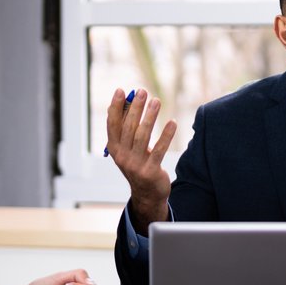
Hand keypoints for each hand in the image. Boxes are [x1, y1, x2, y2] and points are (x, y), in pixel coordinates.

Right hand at [105, 87, 175, 226]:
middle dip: (135, 108)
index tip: (121, 90)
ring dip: (150, 117)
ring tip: (156, 101)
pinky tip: (172, 122)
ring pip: (143, 136)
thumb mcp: (128, 149)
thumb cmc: (138, 165)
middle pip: (128, 128)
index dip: (116, 107)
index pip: (113, 124)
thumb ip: (127, 129)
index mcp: (115, 149)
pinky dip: (166, 135)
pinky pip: (159, 150)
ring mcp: (136, 165)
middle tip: (142, 91)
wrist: (147, 194)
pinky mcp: (151, 171)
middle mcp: (123, 157)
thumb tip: (128, 103)